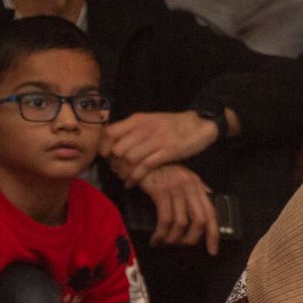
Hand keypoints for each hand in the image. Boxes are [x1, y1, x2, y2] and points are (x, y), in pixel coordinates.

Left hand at [104, 110, 220, 184]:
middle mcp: (144, 129)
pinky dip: (135, 177)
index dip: (104, 146)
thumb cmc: (173, 124)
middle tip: (116, 169)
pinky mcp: (167, 152)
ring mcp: (156, 140)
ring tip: (123, 176)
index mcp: (138, 120)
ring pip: (129, 158)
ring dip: (124, 170)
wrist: (199, 125)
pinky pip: (144, 167)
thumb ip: (133, 129)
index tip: (106, 156)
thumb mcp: (150, 120)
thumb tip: (115, 141)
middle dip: (114, 162)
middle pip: (117, 149)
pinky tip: (131, 183)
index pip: (110, 133)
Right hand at [135, 164, 220, 254]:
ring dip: (173, 238)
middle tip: (181, 246)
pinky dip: (161, 234)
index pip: (211, 213)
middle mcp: (190, 188)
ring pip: (182, 223)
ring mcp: (176, 190)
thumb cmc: (160, 170)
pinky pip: (165, 220)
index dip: (213, 234)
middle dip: (192, 239)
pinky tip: (156, 239)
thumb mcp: (183, 177)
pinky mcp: (161, 192)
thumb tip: (209, 203)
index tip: (212, 251)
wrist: (139, 158)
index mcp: (198, 186)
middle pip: (200, 221)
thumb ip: (197, 190)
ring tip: (165, 242)